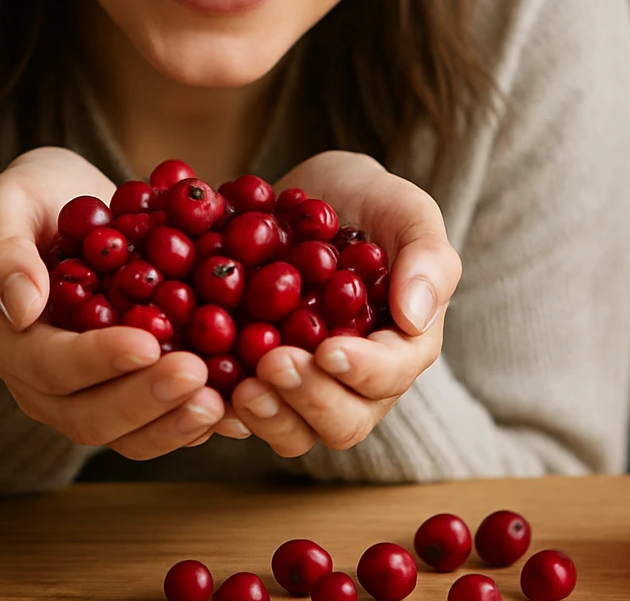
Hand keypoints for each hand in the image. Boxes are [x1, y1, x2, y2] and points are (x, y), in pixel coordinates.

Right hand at [0, 147, 227, 457]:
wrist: (73, 209)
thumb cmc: (38, 198)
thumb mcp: (9, 200)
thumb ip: (3, 248)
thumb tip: (21, 308)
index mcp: (5, 340)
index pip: (48, 365)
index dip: (97, 360)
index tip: (146, 343)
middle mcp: (39, 383)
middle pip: (87, 414)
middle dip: (144, 401)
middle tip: (197, 375)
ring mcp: (84, 396)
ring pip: (125, 434)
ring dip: (173, 425)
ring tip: (220, 404)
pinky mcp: (127, 395)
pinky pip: (158, 424)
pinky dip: (195, 422)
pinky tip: (236, 409)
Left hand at [229, 151, 460, 455]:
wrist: (313, 197)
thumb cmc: (370, 204)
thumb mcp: (407, 212)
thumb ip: (427, 259)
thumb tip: (415, 318)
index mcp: (401, 347)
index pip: (391, 375)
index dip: (364, 371)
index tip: (330, 349)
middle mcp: (355, 382)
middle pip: (344, 422)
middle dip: (310, 399)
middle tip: (274, 362)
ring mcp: (304, 388)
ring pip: (294, 432)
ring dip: (269, 415)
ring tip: (240, 385)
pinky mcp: (257, 381)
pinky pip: (243, 414)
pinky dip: (223, 409)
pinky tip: (202, 385)